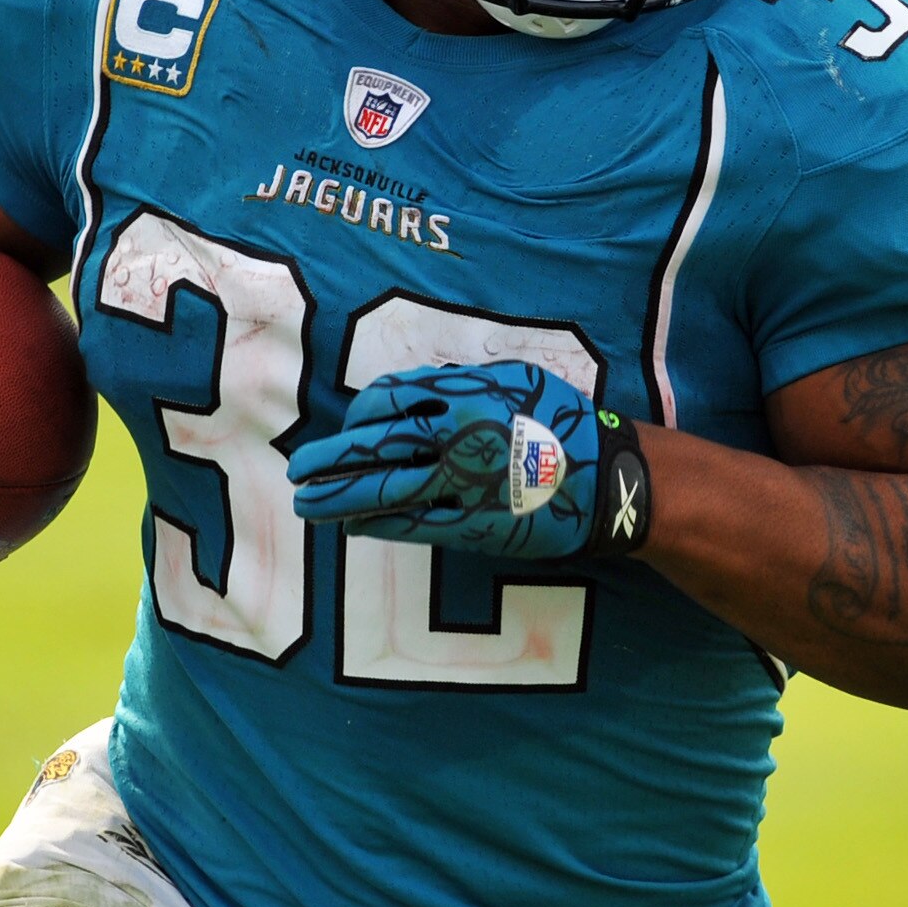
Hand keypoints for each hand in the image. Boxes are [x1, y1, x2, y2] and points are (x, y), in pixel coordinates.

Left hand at [287, 360, 652, 561]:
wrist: (609, 480)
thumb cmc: (562, 420)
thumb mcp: (513, 379)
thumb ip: (460, 385)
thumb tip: (409, 396)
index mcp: (465, 394)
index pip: (387, 400)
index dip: (359, 415)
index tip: (350, 427)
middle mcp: (457, 438)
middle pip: (375, 446)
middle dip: (330, 459)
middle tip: (298, 469)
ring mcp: (463, 486)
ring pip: (384, 490)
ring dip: (339, 498)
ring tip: (307, 504)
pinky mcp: (473, 527)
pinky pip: (413, 526)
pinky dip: (377, 525)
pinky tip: (354, 526)